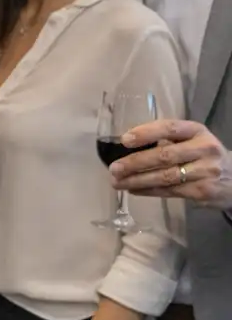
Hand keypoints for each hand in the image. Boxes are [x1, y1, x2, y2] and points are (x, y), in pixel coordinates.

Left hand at [109, 119, 231, 208]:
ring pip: (165, 176)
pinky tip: (133, 190)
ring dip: (137, 180)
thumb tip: (127, 145)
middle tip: (113, 168)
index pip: (169, 128)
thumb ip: (167, 140)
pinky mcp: (203, 190)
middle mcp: (204, 149)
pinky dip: (148, 191)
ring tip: (117, 182)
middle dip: (135, 163)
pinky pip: (170, 191)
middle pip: (164, 156)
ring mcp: (205, 171)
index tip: (124, 140)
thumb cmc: (203, 155)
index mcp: (197, 131)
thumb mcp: (192, 140)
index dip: (146, 133)